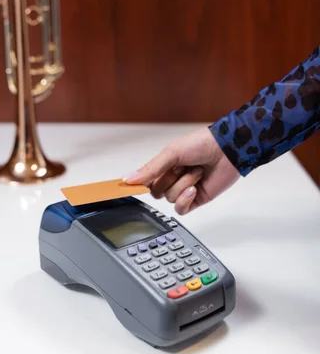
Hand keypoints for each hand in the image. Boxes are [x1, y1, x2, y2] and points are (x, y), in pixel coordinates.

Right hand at [123, 127, 239, 214]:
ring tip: (197, 172)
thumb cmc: (201, 144)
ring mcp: (183, 189)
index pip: (143, 180)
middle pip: (155, 191)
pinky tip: (195, 188)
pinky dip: (186, 199)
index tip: (124, 188)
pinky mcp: (195, 200)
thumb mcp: (171, 153)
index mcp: (163, 165)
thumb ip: (150, 168)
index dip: (137, 184)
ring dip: (183, 184)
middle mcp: (171, 178)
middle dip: (169, 180)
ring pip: (169, 199)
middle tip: (181, 167)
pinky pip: (181, 209)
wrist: (227, 150)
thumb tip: (128, 179)